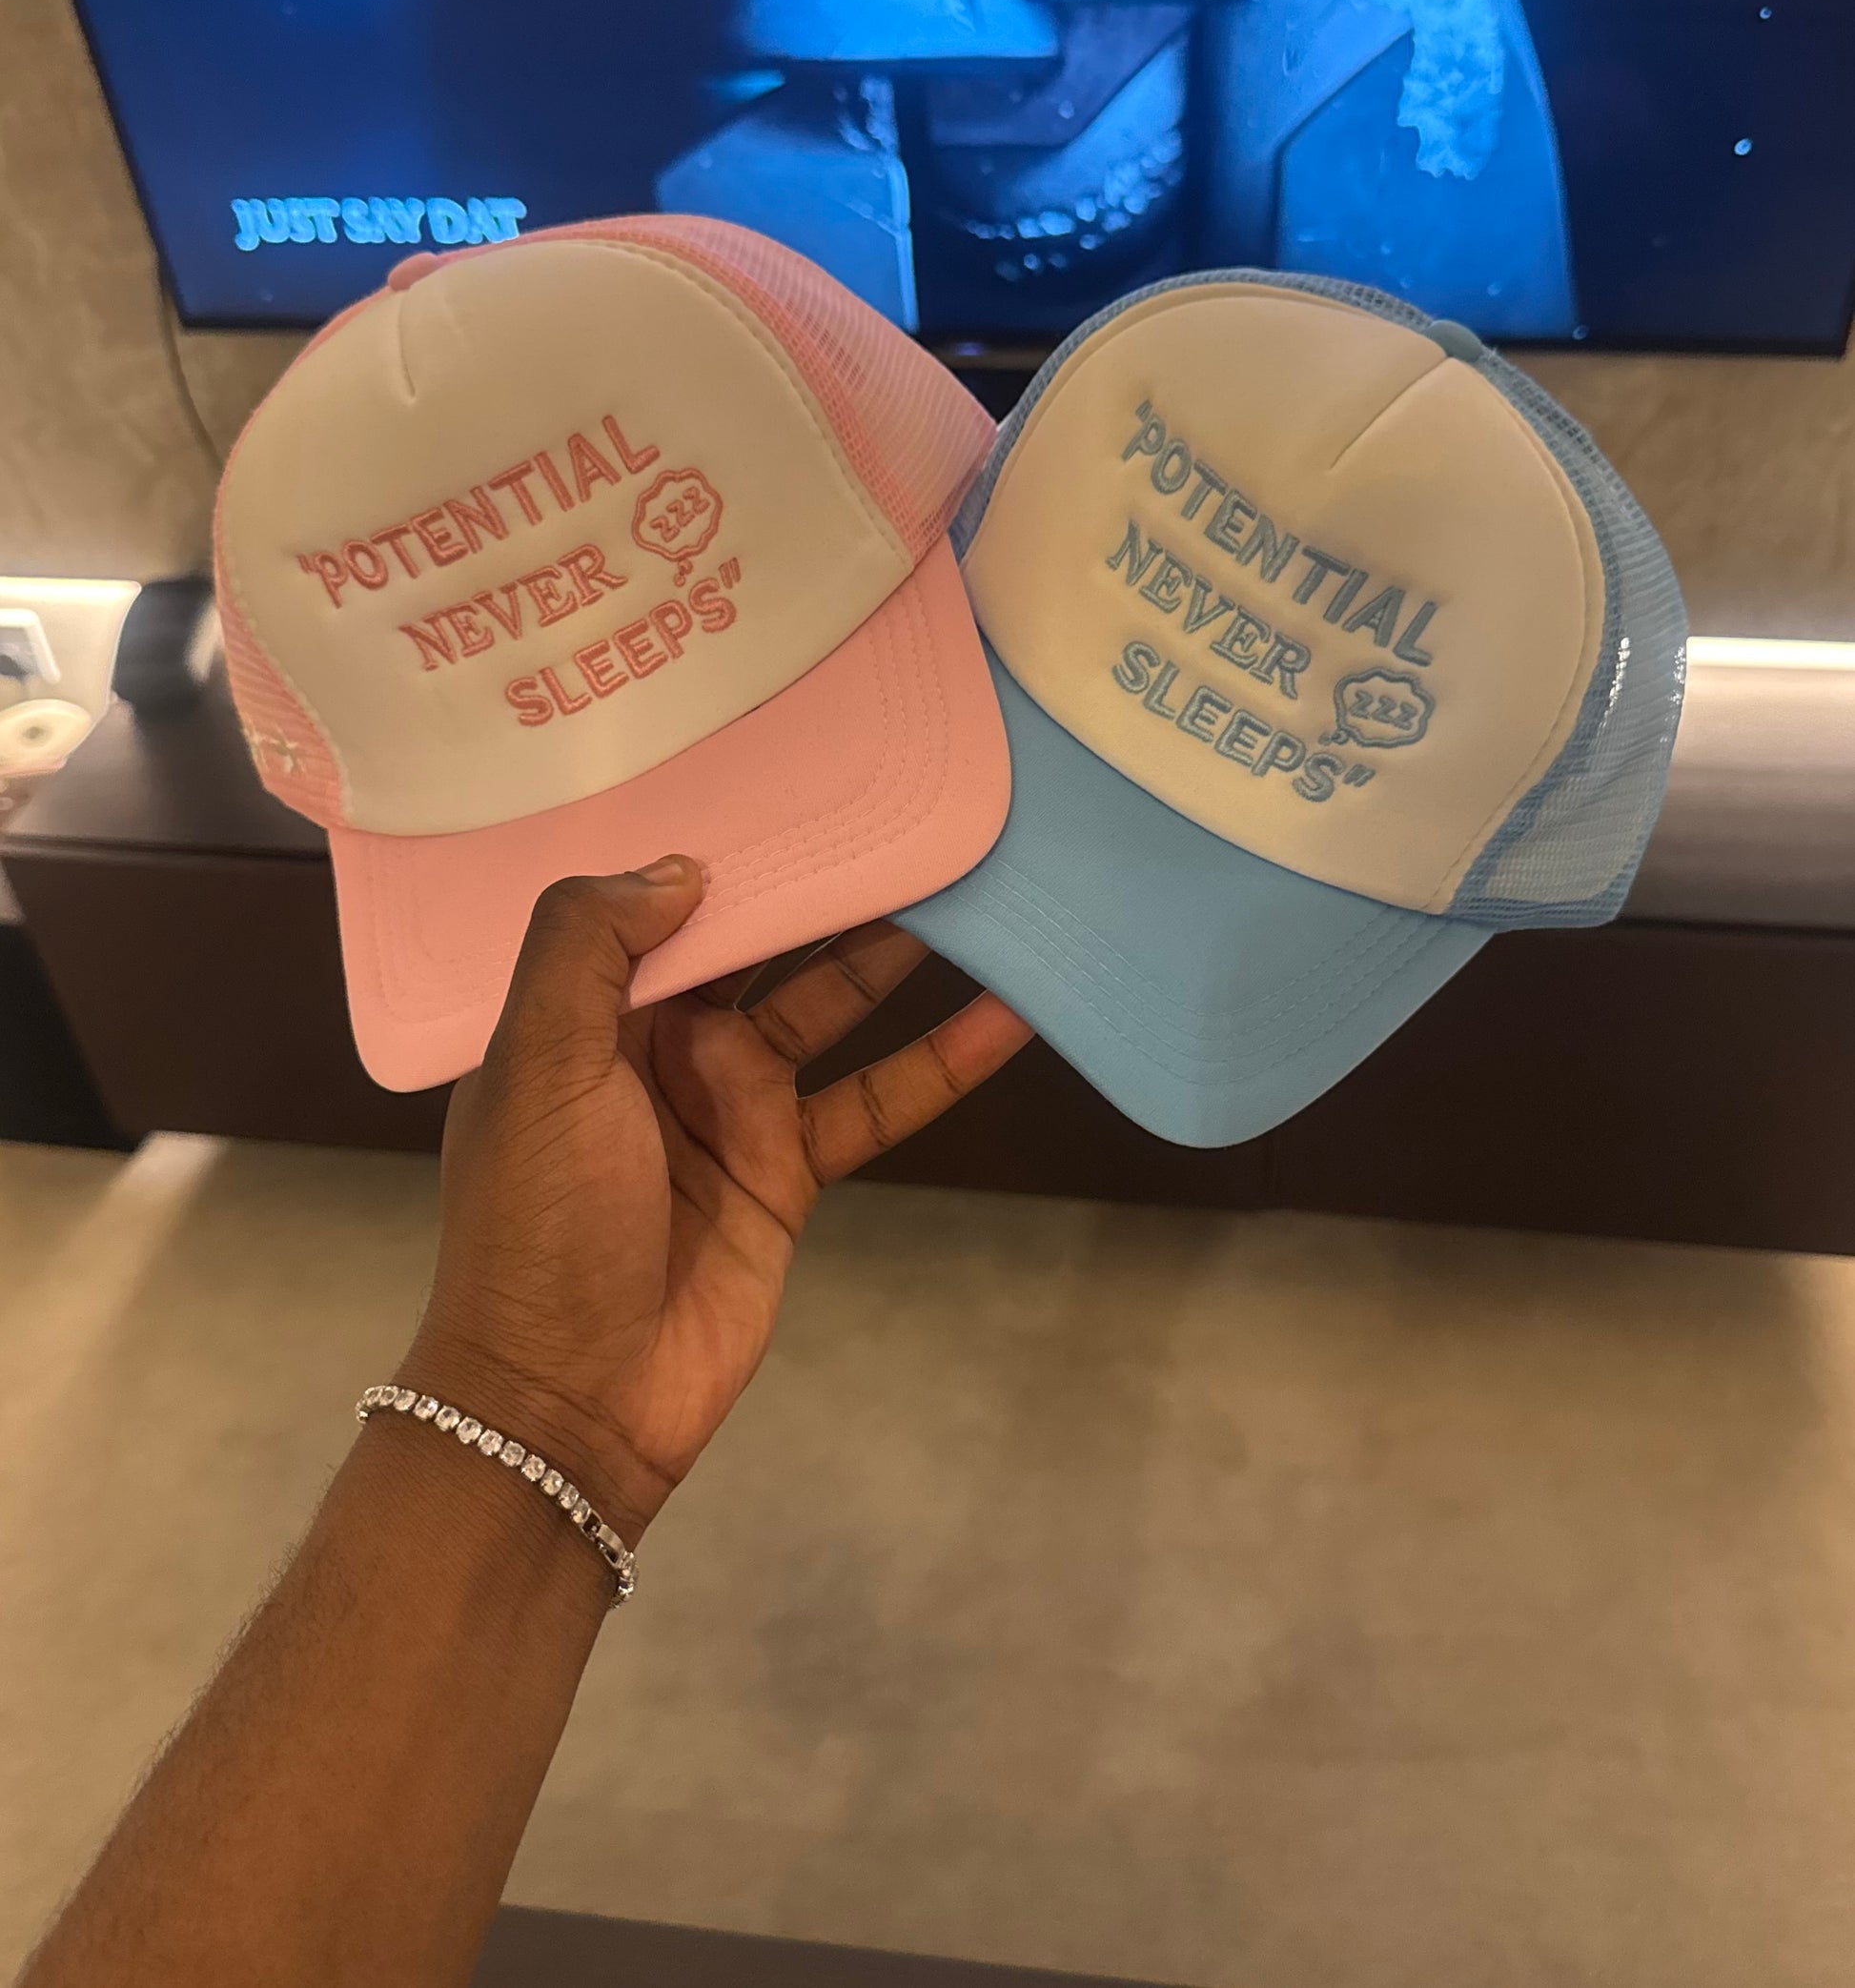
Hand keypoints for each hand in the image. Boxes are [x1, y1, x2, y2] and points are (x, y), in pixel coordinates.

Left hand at [397, 861, 1031, 1541]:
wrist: (571, 1403)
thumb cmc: (539, 1225)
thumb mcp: (537, 1068)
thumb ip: (588, 950)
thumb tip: (685, 867)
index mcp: (582, 1008)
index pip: (659, 901)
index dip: (722, 841)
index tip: (794, 770)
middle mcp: (657, 1041)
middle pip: (757, 941)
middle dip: (823, 882)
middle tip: (908, 806)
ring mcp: (730, 1104)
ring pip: (827, 1003)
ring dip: (893, 953)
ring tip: (972, 879)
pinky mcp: (789, 1170)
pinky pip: (875, 1097)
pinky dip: (939, 1061)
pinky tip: (1007, 1017)